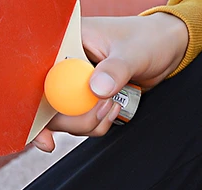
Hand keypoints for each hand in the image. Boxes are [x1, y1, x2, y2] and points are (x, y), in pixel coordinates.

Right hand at [33, 13, 188, 150]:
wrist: (167, 51)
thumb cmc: (151, 40)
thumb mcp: (134, 52)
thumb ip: (116, 69)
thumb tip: (96, 89)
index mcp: (67, 43)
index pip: (37, 76)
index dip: (34, 108)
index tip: (45, 136)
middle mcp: (64, 65)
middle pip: (46, 105)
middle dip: (70, 120)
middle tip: (99, 114)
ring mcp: (72, 84)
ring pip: (62, 118)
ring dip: (86, 124)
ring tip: (113, 106)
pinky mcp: (82, 99)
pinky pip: (76, 122)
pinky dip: (93, 126)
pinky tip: (111, 112)